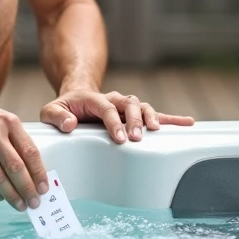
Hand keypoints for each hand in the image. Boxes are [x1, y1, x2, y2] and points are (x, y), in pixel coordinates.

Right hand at [0, 93, 48, 211]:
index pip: (30, 151)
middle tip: (34, 202)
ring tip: (19, 204)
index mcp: (9, 122)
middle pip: (15, 167)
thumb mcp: (4, 121)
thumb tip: (34, 171)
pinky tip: (0, 196)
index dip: (39, 173)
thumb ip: (18, 142)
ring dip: (11, 195)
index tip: (44, 187)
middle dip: (27, 188)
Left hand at [40, 89, 194, 141]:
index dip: (114, 123)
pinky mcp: (134, 114)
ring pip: (143, 107)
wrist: (77, 99)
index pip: (107, 109)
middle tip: (137, 137)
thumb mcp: (51, 111)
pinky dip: (171, 119)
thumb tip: (70, 125)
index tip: (120, 138)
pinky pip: (155, 115)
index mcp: (94, 99)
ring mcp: (125, 106)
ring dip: (150, 118)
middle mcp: (113, 100)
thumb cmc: (64, 108)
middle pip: (129, 105)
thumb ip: (56, 116)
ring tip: (155, 131)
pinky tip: (187, 123)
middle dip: (135, 120)